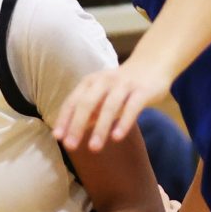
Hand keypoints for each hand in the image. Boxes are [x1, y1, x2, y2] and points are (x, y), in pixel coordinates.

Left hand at [53, 61, 173, 151]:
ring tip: (93, 148)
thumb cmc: (121, 84)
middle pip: (87, 103)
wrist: (152, 63)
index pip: (73, 101)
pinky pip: (132, 107)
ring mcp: (124, 84)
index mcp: (90, 82)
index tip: (58, 138)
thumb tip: (70, 133)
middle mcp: (104, 81)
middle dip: (77, 125)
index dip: (64, 119)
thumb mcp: (101, 94)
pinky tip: (116, 138)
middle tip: (70, 146)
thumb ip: (87, 111)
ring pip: (109, 107)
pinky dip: (124, 122)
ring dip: (100, 129)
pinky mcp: (143, 90)